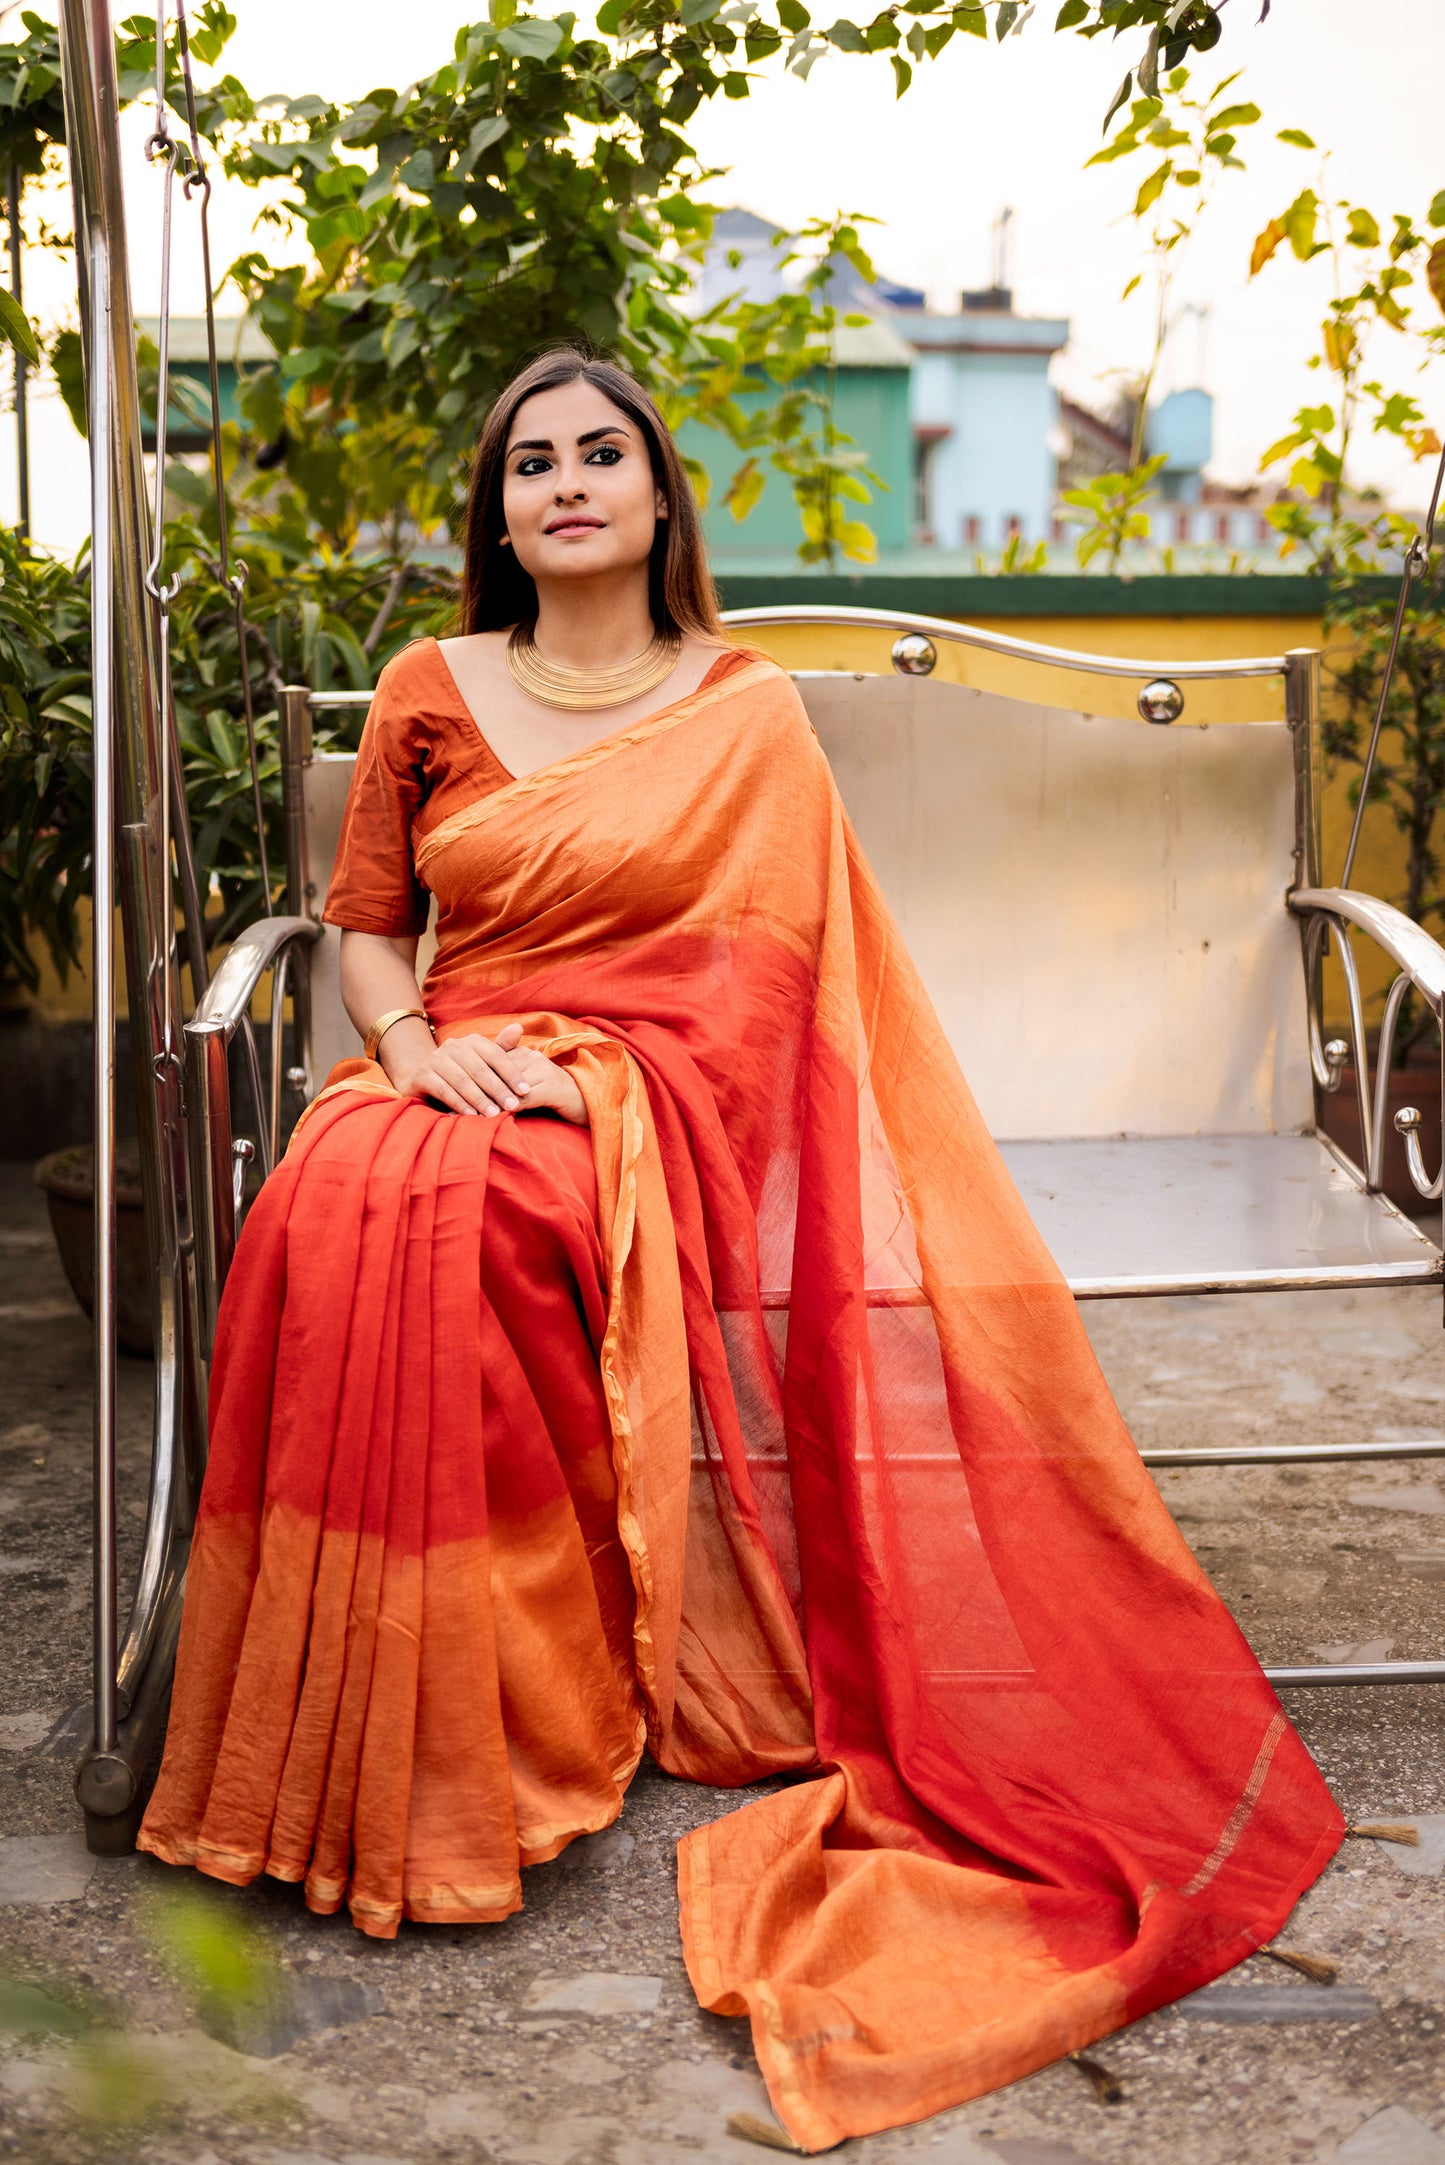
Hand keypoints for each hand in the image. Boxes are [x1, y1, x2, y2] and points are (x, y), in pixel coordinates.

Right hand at [384, 1020, 587, 1124]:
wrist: (425, 1080)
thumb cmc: (464, 1073)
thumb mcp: (483, 1062)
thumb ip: (502, 1049)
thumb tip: (519, 1027)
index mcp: (471, 1041)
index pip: (495, 1054)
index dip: (511, 1073)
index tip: (525, 1091)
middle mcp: (452, 1046)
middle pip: (479, 1069)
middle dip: (498, 1089)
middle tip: (512, 1106)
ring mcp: (435, 1059)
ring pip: (462, 1081)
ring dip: (480, 1099)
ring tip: (494, 1115)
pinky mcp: (422, 1075)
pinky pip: (443, 1090)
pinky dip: (459, 1104)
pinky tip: (471, 1116)